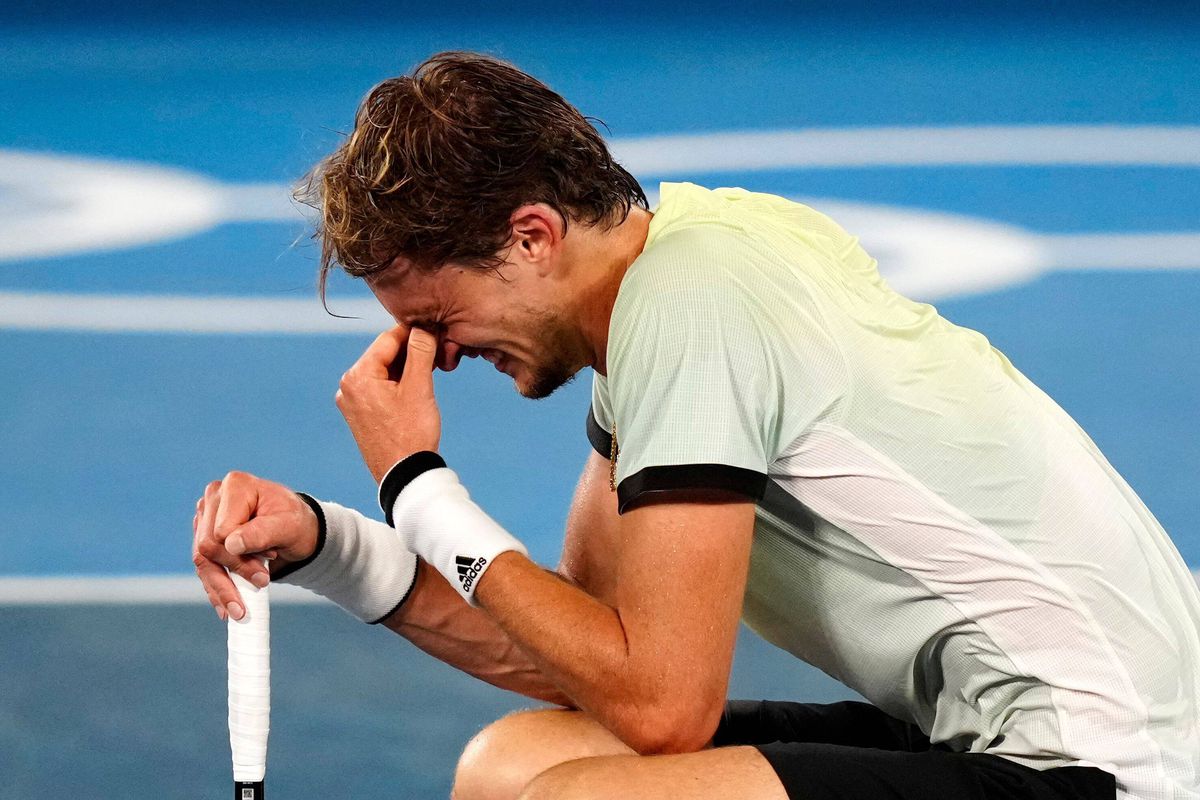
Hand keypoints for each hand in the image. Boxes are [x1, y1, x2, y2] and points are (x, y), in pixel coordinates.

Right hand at [192, 471, 317, 619]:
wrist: (297, 532)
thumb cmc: (296, 523)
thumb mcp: (290, 526)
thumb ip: (263, 532)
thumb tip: (231, 544)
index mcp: (236, 486)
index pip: (222, 530)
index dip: (244, 550)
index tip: (271, 556)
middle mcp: (215, 498)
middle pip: (208, 546)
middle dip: (235, 570)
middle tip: (264, 582)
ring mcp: (206, 518)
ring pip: (202, 561)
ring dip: (223, 588)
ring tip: (240, 611)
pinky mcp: (205, 537)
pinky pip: (204, 568)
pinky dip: (217, 590)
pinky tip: (227, 609)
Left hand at [336, 326, 441, 481]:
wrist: (404, 474)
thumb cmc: (412, 433)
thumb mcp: (419, 387)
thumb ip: (421, 351)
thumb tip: (423, 327)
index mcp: (358, 376)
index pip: (388, 339)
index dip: (414, 332)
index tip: (435, 329)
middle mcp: (348, 386)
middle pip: (385, 354)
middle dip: (411, 351)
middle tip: (438, 352)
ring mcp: (351, 401)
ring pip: (383, 371)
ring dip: (406, 367)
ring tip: (432, 370)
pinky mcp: (358, 414)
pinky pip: (379, 388)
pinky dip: (397, 383)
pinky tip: (417, 387)